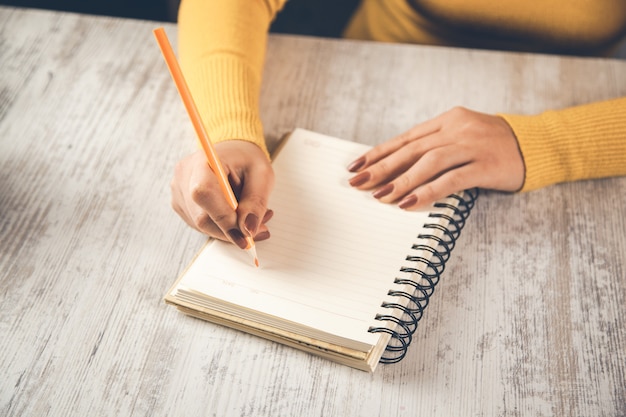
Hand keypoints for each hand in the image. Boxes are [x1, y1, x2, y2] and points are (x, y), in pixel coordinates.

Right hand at [171, 140, 274, 246]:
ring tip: (252, 219)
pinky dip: (222, 227)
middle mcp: (184, 176)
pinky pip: (201, 224)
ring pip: (202, 225)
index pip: (204, 194)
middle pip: (202, 216)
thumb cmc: (247, 159)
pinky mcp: (181, 204)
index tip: (247, 233)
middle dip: (233, 230)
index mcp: (204, 161)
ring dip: (230, 230)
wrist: (233, 152)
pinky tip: (238, 217)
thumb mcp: (262, 175)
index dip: (224, 219)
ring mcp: (179, 191)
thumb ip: (255, 202)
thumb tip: (247, 230)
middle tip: (260, 230)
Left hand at [347, 107, 524, 208]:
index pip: (406, 138)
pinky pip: (451, 180)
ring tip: (380, 196)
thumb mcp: (462, 136)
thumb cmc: (494, 145)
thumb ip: (434, 146)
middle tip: (359, 183)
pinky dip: (427, 192)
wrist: (538, 145)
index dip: (379, 152)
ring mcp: (472, 146)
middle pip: (411, 150)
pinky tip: (409, 203)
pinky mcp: (485, 165)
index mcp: (448, 120)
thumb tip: (396, 167)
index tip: (357, 166)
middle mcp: (457, 129)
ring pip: (428, 163)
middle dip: (382, 167)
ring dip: (401, 181)